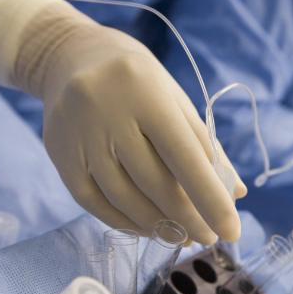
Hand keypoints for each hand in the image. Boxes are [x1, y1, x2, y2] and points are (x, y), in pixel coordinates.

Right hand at [39, 23, 245, 243]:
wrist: (74, 55)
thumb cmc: (140, 82)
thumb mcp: (176, 101)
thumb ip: (207, 146)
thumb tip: (236, 194)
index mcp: (146, 91)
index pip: (185, 156)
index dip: (211, 199)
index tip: (231, 232)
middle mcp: (106, 110)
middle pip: (154, 183)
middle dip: (187, 220)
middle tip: (208, 238)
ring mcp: (76, 132)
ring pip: (122, 197)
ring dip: (157, 227)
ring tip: (182, 236)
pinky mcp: (56, 151)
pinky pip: (91, 201)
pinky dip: (124, 222)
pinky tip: (147, 229)